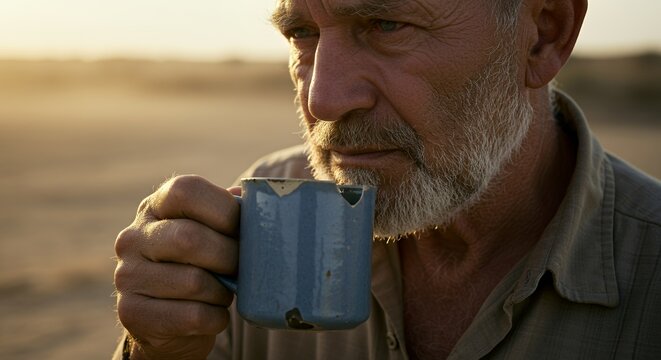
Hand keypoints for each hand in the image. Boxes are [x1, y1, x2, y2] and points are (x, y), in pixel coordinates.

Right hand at [114, 175, 239, 358]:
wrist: (170, 323)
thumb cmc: (203, 266)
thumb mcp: (211, 232)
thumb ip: (229, 213)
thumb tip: (252, 200)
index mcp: (155, 207)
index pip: (187, 191)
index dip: (224, 210)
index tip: (242, 229)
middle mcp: (133, 237)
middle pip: (190, 238)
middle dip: (229, 257)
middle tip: (241, 268)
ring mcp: (127, 276)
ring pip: (194, 282)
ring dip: (222, 292)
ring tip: (224, 292)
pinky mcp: (131, 313)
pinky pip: (192, 316)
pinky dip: (215, 318)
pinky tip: (213, 315)